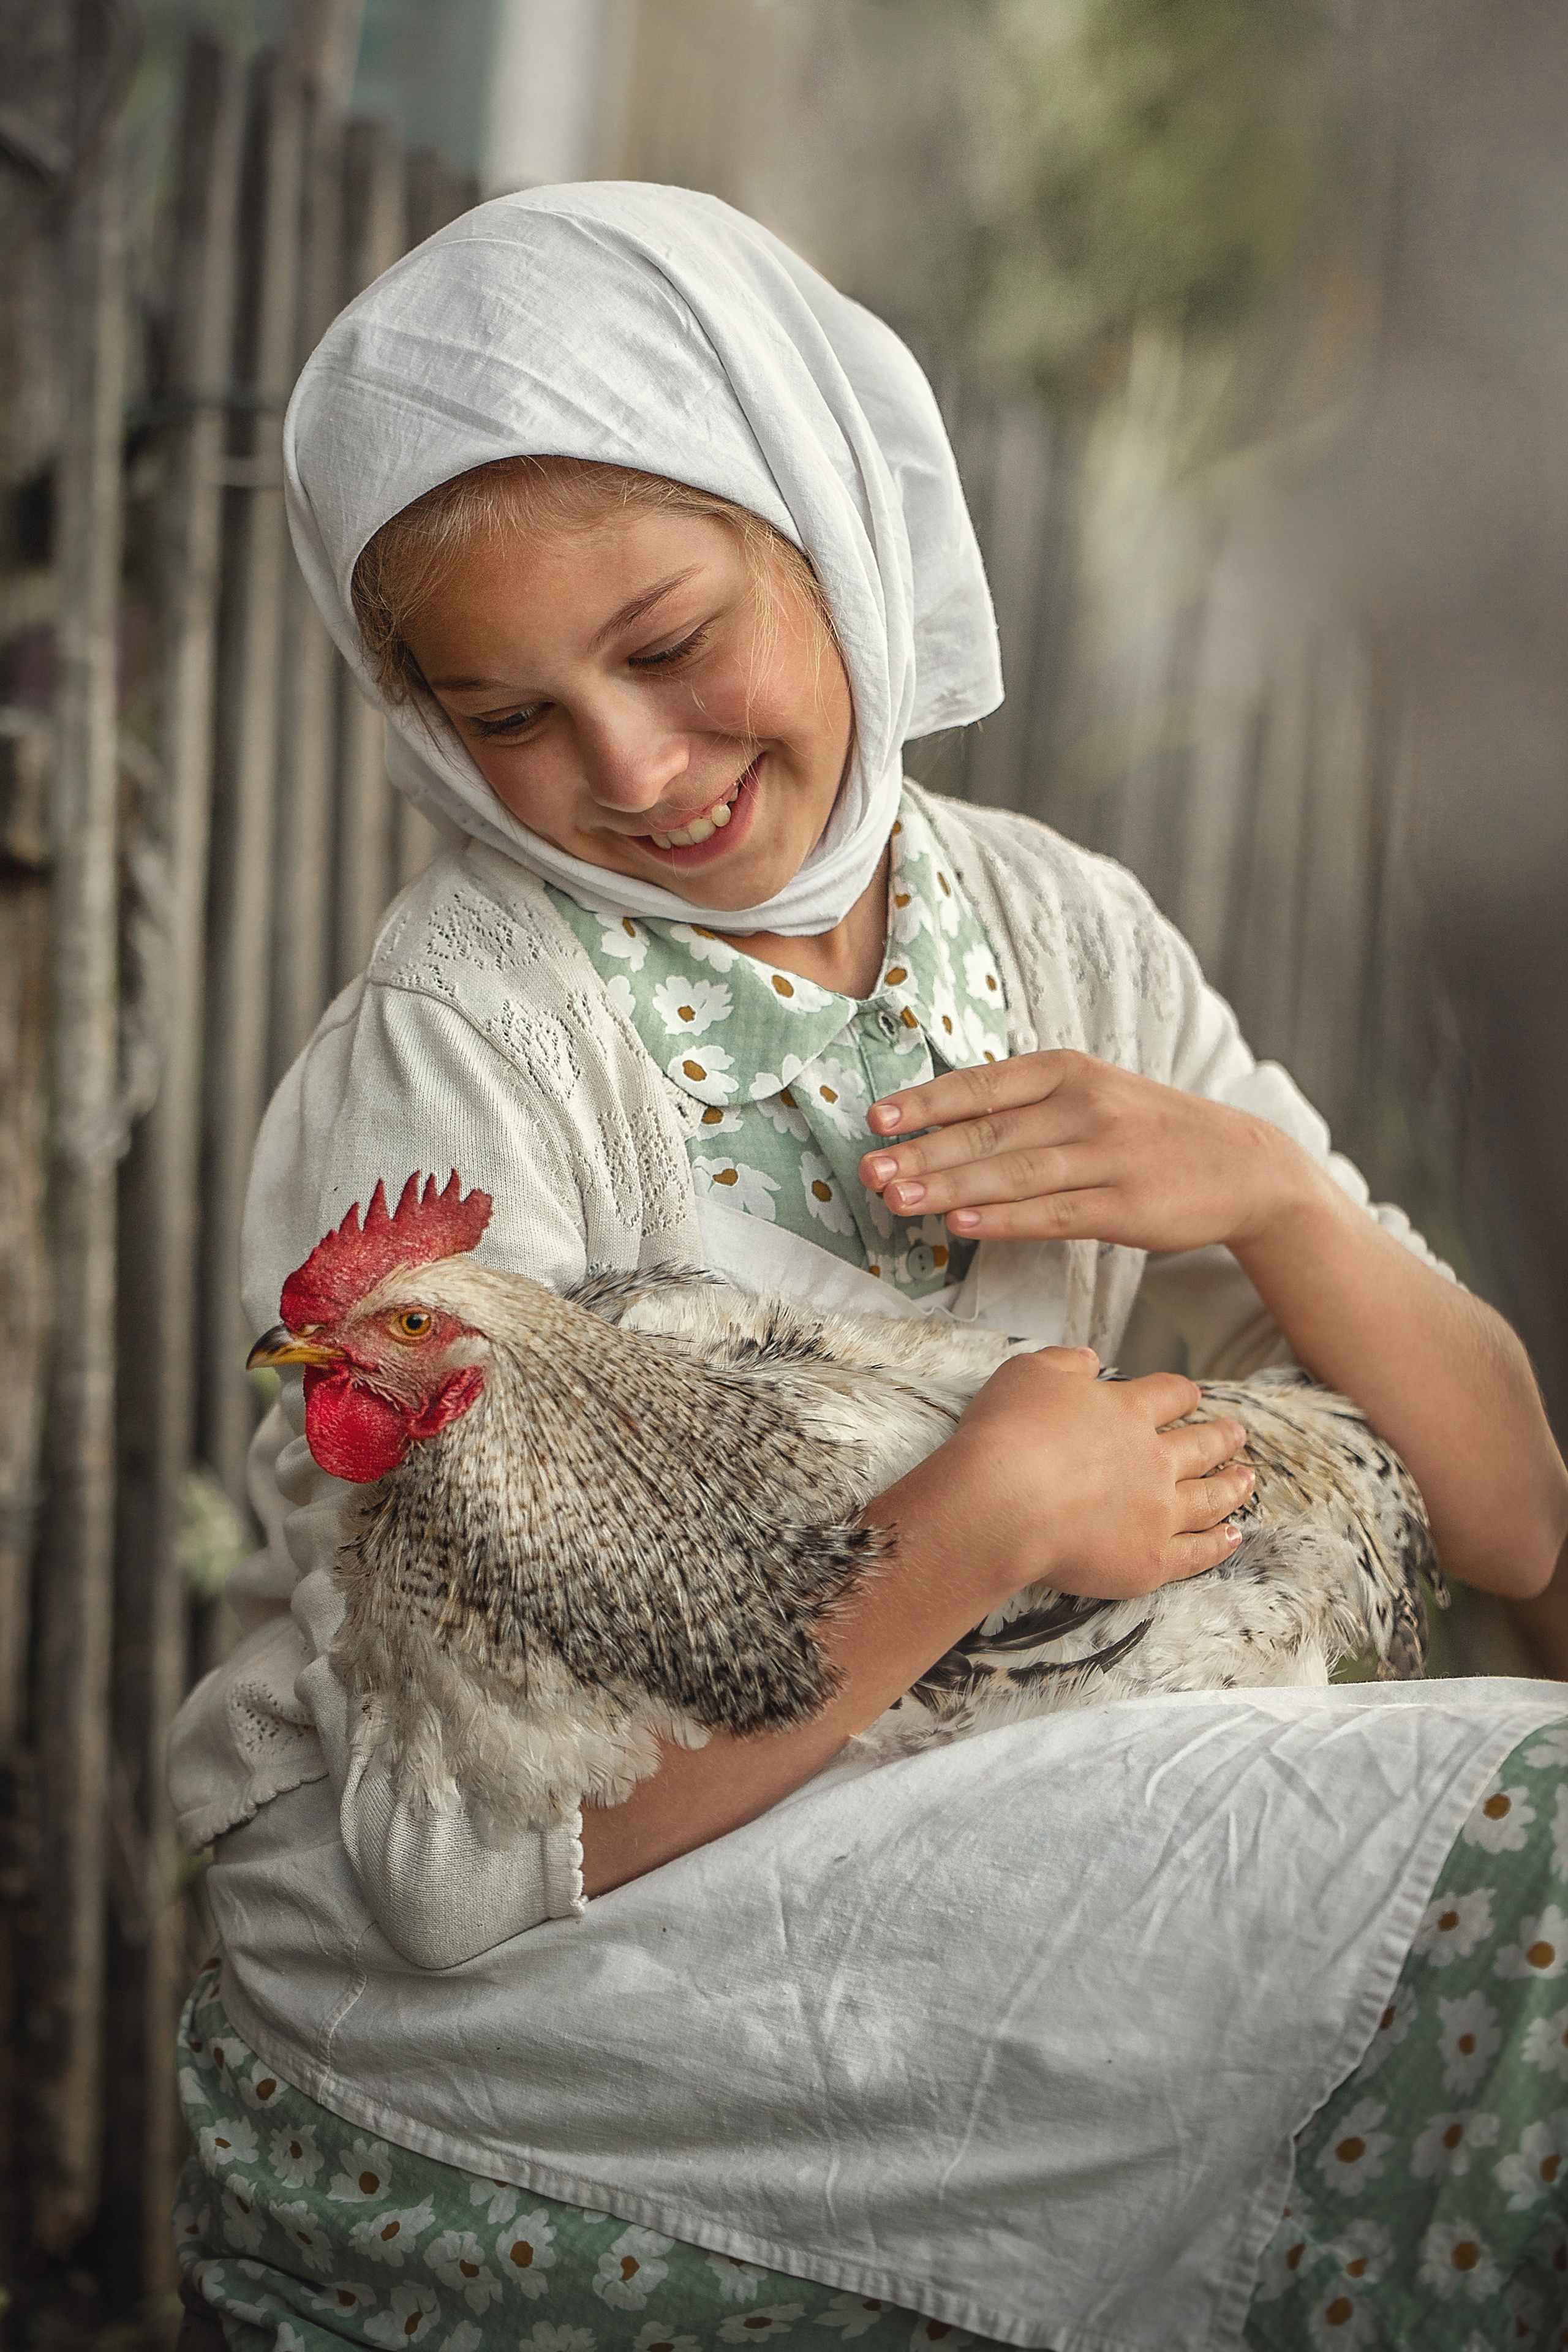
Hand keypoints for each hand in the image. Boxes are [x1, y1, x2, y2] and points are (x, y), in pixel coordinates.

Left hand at [859, 1050, 1321, 1252]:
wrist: (1242, 1164)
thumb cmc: (1148, 1131)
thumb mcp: (1092, 1094)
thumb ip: (1026, 1104)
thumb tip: (941, 1124)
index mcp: (1068, 1070)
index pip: (982, 1084)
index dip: (926, 1103)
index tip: (876, 1120)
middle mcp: (1085, 1105)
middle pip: (988, 1131)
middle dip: (923, 1152)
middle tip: (869, 1170)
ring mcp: (1107, 1156)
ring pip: (1013, 1172)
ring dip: (949, 1187)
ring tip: (897, 1199)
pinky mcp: (1125, 1206)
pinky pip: (1052, 1213)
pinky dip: (1002, 1220)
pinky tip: (961, 1226)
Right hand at [899, 1346, 1253, 1601]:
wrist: (1002, 1503)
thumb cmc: (1007, 1435)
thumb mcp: (1028, 1373)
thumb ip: (1063, 1363)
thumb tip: (1089, 1359)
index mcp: (1127, 1411)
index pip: (1168, 1395)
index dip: (1181, 1394)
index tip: (1191, 1396)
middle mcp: (1153, 1459)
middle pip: (1200, 1444)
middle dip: (1220, 1437)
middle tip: (1236, 1434)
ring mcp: (1158, 1511)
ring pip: (1210, 1497)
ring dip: (1231, 1486)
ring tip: (1246, 1479)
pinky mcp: (1151, 1559)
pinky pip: (1197, 1552)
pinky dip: (1217, 1544)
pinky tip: (1230, 1537)